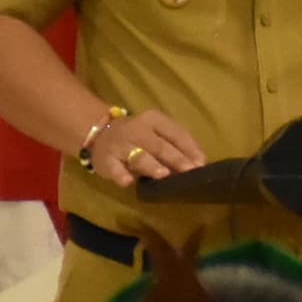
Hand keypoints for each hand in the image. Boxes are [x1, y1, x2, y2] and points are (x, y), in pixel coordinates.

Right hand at [85, 108, 209, 185]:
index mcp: (154, 120)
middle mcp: (137, 130)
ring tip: (162, 174)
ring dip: (151, 165)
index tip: (201, 163)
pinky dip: (120, 175)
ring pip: (138, 155)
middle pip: (159, 145)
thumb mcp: (157, 133)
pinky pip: (114, 168)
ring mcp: (120, 145)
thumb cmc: (139, 136)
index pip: (175, 133)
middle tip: (188, 170)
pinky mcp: (106, 160)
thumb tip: (199, 162)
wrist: (100, 132)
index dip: (189, 148)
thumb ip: (176, 145)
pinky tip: (128, 181)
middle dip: (175, 158)